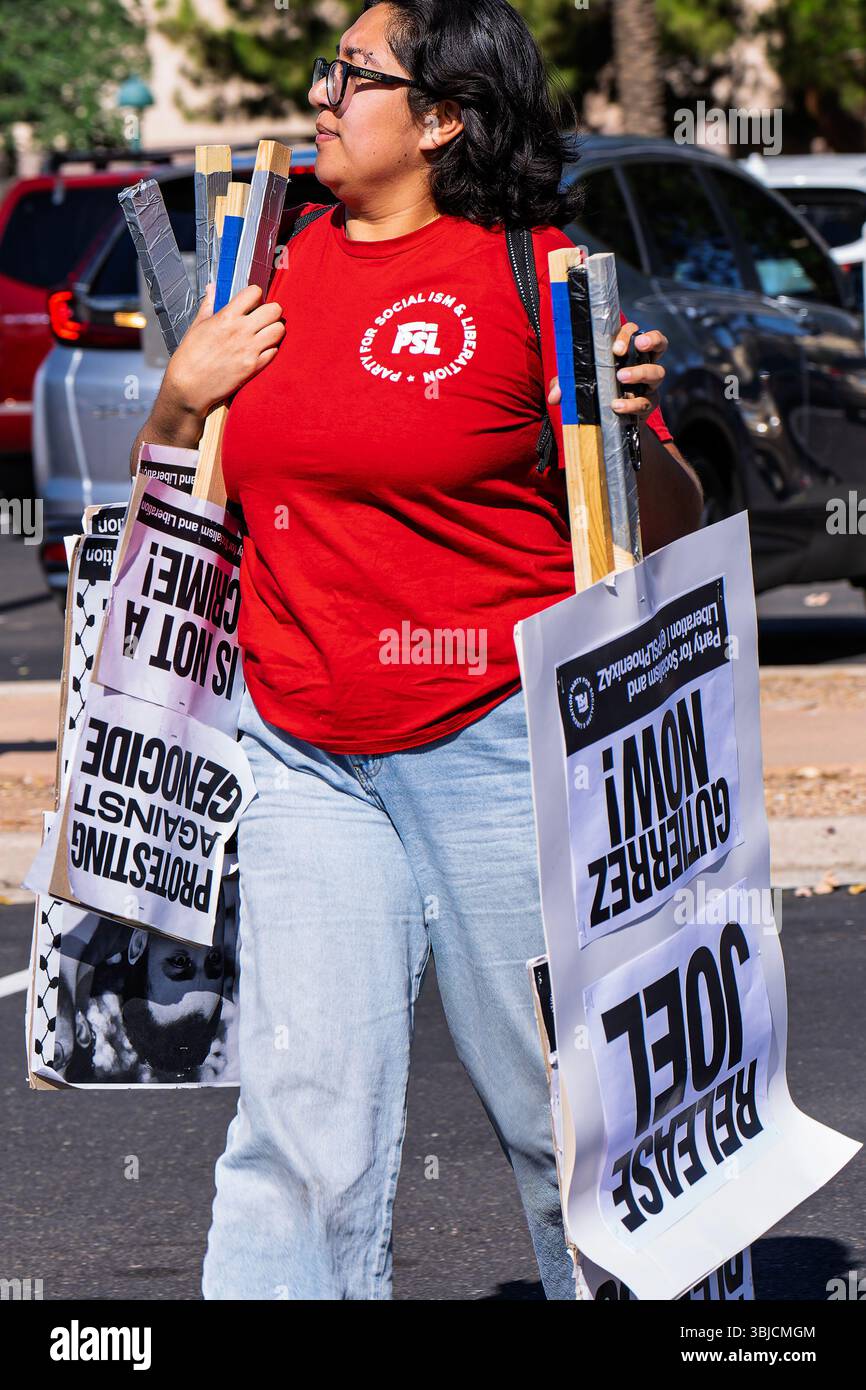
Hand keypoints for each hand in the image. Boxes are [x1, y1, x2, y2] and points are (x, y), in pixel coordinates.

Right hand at [163, 283, 285, 421]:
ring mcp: (249, 349)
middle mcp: (241, 330)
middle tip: (263, 318)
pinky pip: (274, 351)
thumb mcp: (197, 325)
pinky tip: (260, 350)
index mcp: (226, 316)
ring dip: (274, 330)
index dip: (256, 295)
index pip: (255, 292)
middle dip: (271, 311)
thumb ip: (209, 305)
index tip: (252, 302)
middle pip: (275, 310)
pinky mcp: (253, 366)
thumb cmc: (189, 356)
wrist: (188, 386)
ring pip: (279, 330)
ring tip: (264, 334)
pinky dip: (270, 349)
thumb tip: (213, 288)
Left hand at [547, 325, 668, 419]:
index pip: (635, 332)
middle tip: (638, 346)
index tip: (616, 348)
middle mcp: (642, 363)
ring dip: (640, 372)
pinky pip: (646, 401)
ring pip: (658, 372)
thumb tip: (555, 396)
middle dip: (651, 340)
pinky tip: (618, 405)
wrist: (608, 423)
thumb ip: (564, 385)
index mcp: (626, 351)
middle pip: (660, 343)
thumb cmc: (594, 392)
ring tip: (621, 377)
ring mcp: (648, 383)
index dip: (629, 334)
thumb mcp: (577, 384)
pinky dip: (632, 403)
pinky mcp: (648, 403)